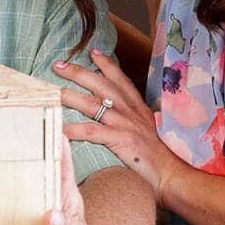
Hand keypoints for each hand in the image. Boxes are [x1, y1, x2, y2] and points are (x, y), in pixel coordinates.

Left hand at [55, 49, 184, 200]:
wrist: (171, 173)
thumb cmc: (157, 154)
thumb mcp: (146, 127)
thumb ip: (132, 116)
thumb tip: (115, 110)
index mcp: (137, 105)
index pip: (120, 78)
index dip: (105, 63)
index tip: (92, 52)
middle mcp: (130, 110)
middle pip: (101, 84)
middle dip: (78, 72)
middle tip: (58, 65)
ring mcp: (125, 124)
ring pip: (93, 104)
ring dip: (71, 96)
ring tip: (54, 92)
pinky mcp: (120, 140)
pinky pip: (92, 132)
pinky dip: (74, 130)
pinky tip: (60, 129)